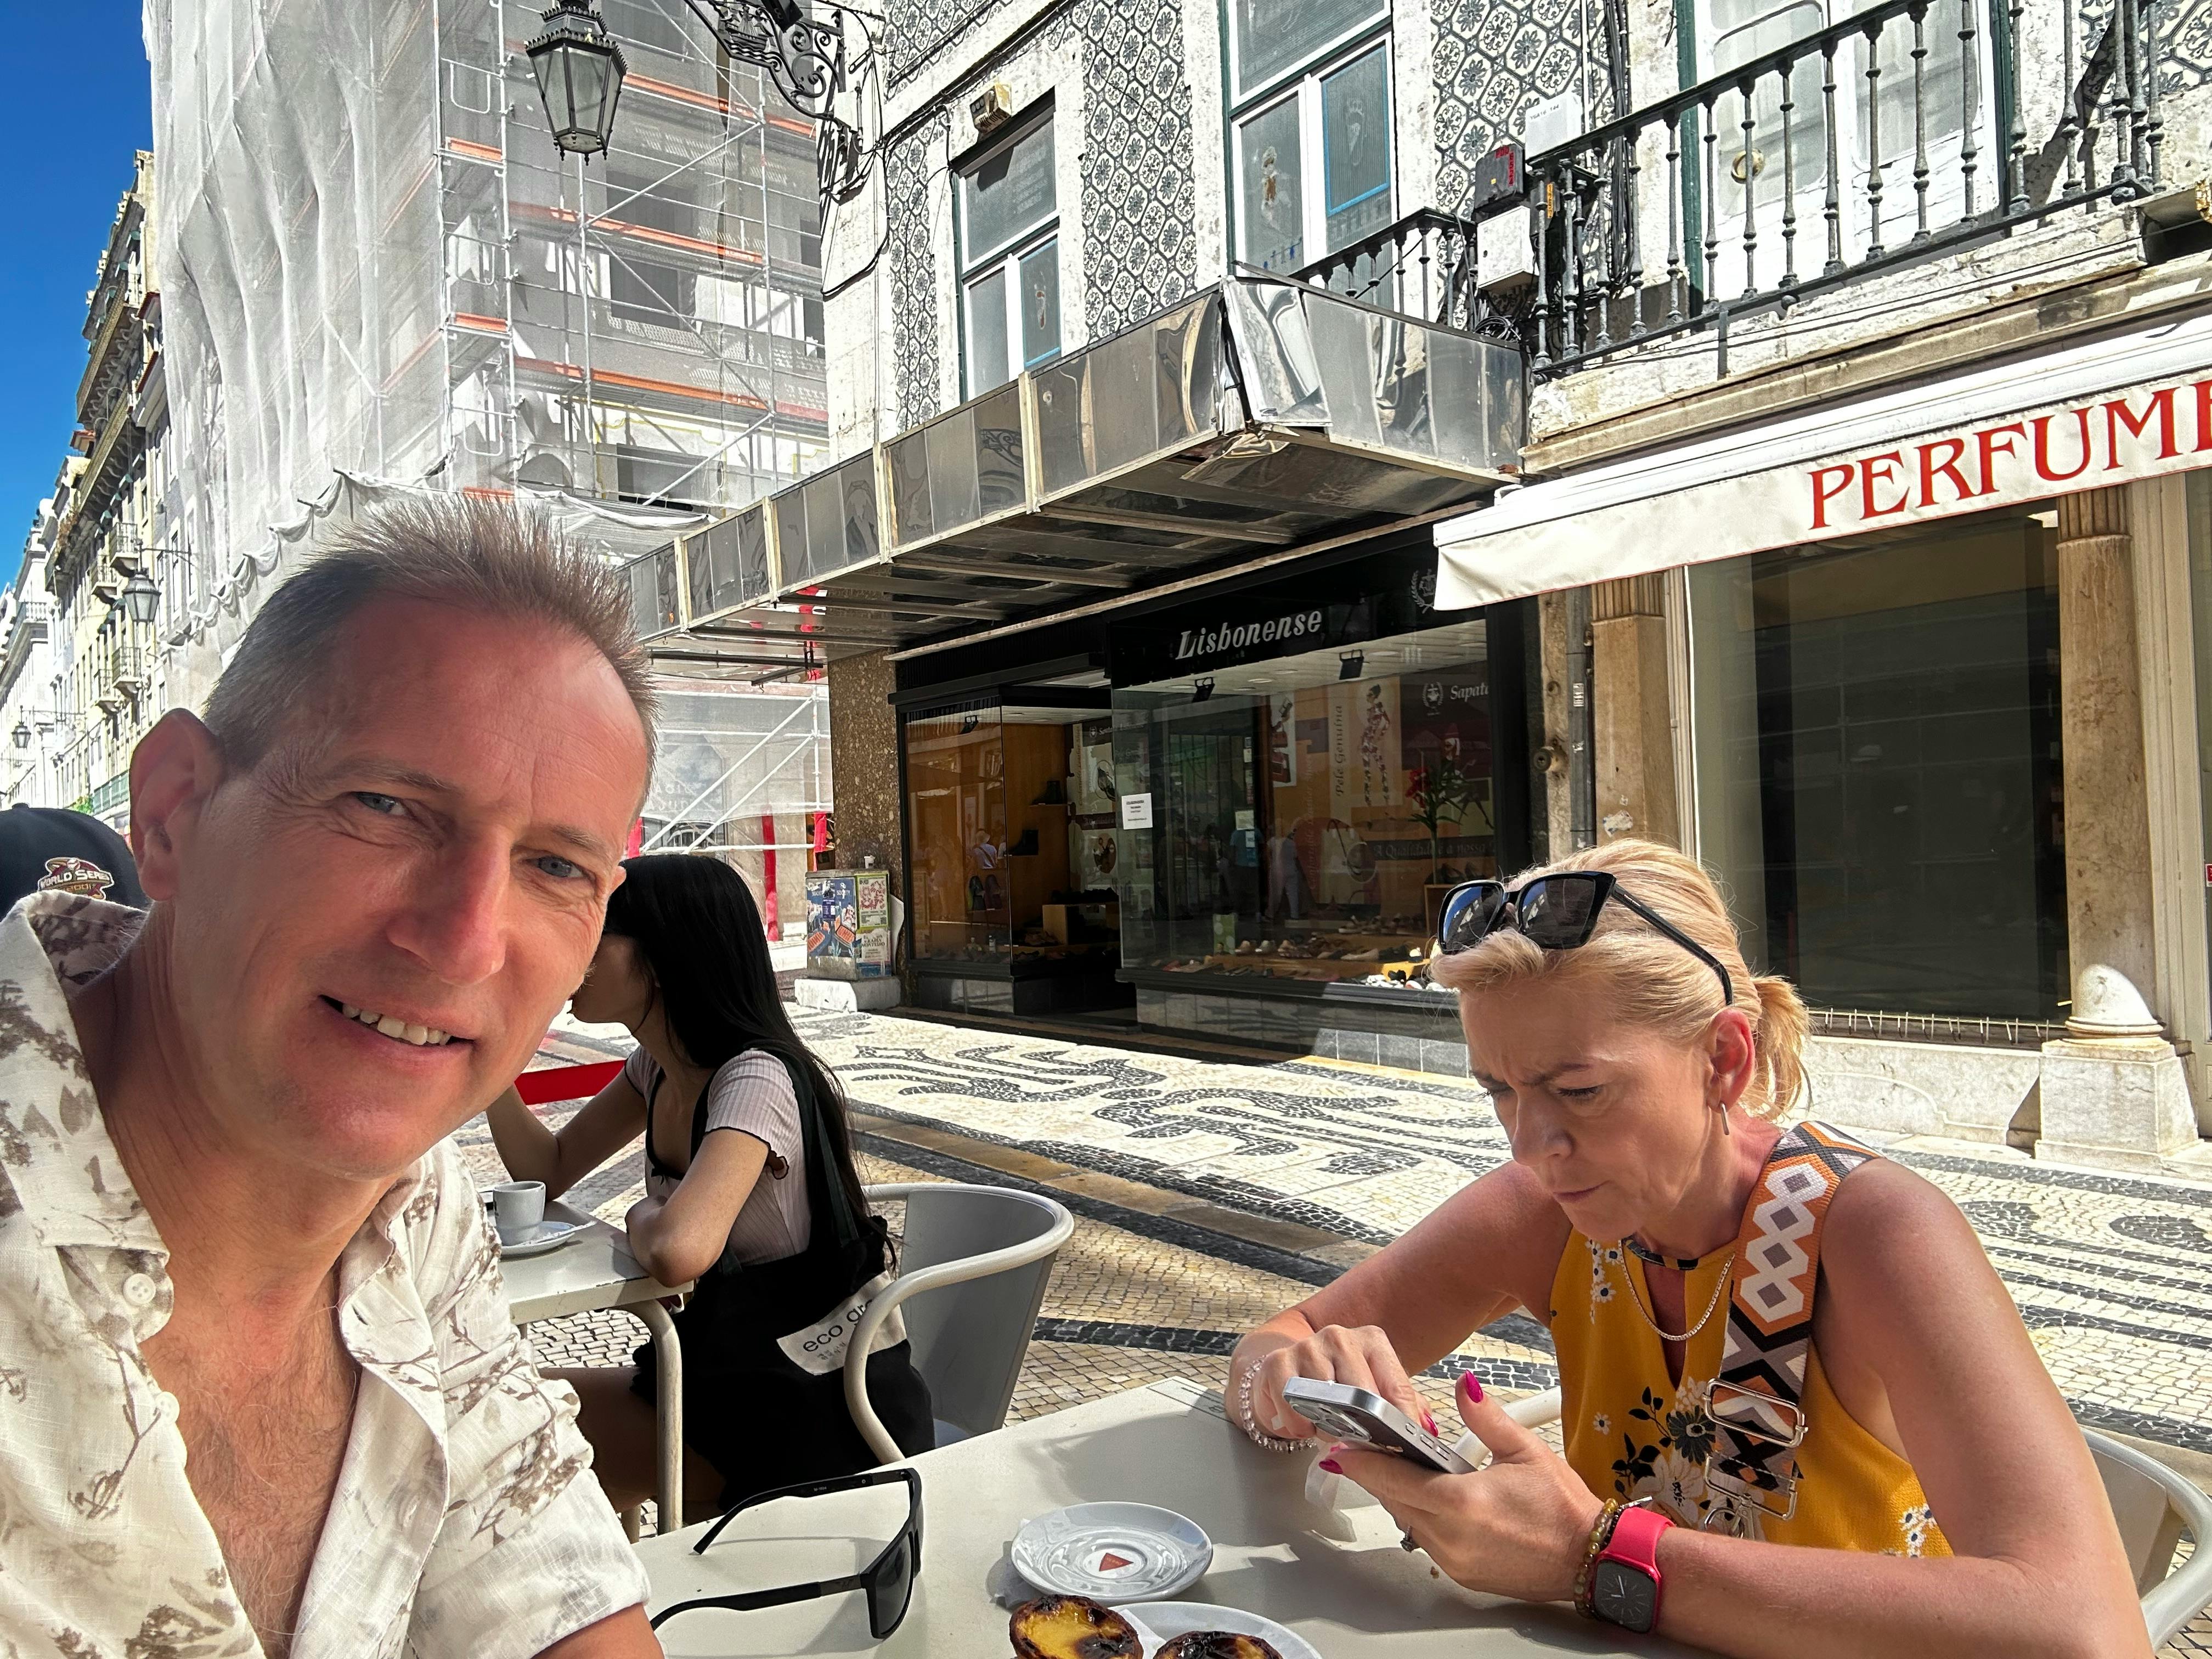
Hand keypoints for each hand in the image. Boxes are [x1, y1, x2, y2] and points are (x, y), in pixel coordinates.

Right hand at [1249, 1324, 1433, 1441]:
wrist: (1292, 1370)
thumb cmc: (1339, 1382)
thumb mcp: (1377, 1387)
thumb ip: (1406, 1405)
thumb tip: (1427, 1430)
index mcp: (1372, 1340)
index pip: (1397, 1386)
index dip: (1402, 1422)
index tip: (1404, 1446)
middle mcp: (1340, 1337)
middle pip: (1362, 1395)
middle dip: (1363, 1427)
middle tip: (1361, 1441)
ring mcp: (1307, 1347)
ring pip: (1327, 1402)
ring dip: (1329, 1427)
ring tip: (1330, 1429)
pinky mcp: (1277, 1363)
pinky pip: (1292, 1407)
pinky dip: (1300, 1426)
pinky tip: (1304, 1424)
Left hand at [1323, 1373, 1604, 1604]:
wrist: (1592, 1560)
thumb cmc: (1563, 1508)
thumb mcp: (1525, 1450)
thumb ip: (1486, 1417)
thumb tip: (1462, 1386)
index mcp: (1461, 1502)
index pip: (1393, 1479)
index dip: (1364, 1462)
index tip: (1342, 1448)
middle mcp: (1451, 1537)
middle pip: (1396, 1502)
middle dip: (1383, 1476)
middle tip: (1376, 1449)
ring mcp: (1455, 1561)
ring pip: (1410, 1523)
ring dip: (1406, 1498)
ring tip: (1413, 1471)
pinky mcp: (1463, 1576)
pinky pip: (1429, 1543)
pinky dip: (1426, 1520)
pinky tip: (1440, 1501)